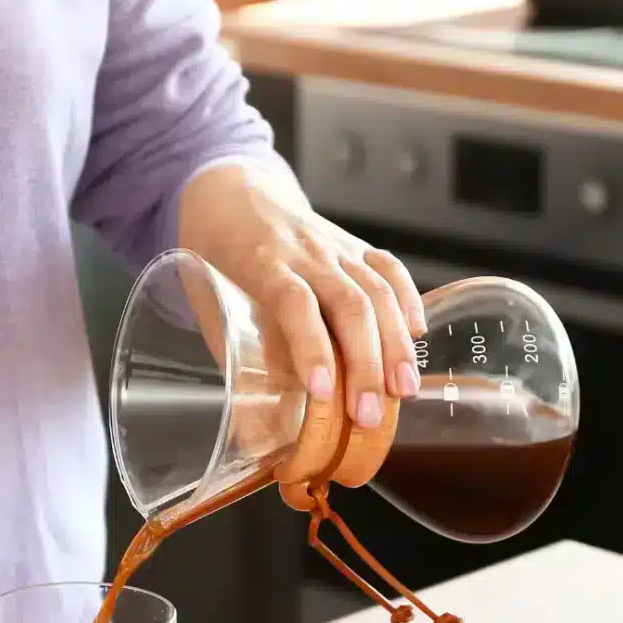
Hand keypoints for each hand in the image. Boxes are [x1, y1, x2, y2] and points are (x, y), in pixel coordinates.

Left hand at [178, 161, 426, 427]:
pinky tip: (416, 337)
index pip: (295, 303)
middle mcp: (303, 250)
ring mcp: (334, 245)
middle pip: (349, 303)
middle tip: (369, 416)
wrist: (227, 189)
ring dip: (394, 344)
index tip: (323, 393)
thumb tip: (251, 433)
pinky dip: (408, 301)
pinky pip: (388, 269)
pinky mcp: (352, 245)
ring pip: (377, 289)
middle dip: (365, 364)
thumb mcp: (205, 301)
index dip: (312, 348)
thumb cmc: (212, 253)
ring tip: (402, 391)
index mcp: (260, 262)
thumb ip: (230, 357)